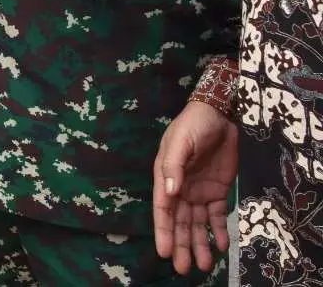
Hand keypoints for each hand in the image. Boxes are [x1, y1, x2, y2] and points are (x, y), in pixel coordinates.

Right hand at [153, 101, 237, 273]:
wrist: (219, 114)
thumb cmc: (193, 125)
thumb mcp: (180, 142)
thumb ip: (174, 166)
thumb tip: (171, 191)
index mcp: (166, 177)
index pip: (163, 209)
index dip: (164, 231)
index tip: (164, 252)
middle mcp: (180, 188)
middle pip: (180, 222)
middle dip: (181, 245)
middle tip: (183, 268)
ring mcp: (198, 191)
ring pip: (197, 224)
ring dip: (199, 243)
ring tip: (204, 265)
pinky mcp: (217, 191)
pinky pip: (216, 215)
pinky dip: (218, 231)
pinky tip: (221, 246)